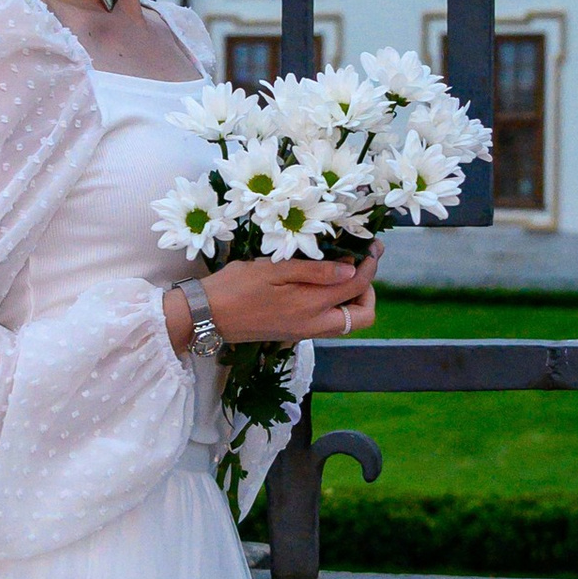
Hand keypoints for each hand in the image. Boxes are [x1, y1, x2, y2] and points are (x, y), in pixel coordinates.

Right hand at [188, 253, 376, 345]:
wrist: (206, 316)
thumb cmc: (234, 287)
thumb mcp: (274, 270)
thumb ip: (315, 271)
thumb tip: (351, 270)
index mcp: (310, 306)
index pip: (357, 286)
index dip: (369, 264)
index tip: (371, 246)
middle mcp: (314, 325)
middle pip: (362, 316)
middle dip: (368, 290)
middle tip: (358, 265)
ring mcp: (305, 332)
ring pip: (347, 321)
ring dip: (352, 299)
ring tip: (340, 272)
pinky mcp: (295, 332)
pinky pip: (329, 322)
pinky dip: (335, 304)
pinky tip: (319, 283)